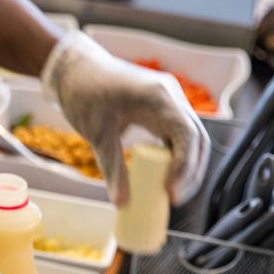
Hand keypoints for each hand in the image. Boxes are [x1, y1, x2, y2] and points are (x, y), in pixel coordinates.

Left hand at [42, 30, 209, 206]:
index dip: (185, 167)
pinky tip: (166, 177)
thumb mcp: (97, 134)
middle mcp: (171, 97)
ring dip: (187, 167)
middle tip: (173, 200)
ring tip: (171, 194)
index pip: (187, 135)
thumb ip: (112, 169)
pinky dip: (177, 157)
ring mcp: (170, 101)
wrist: (75, 69)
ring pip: (192, 138)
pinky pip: (179, 136)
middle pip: (197, 139)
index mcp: (159, 97)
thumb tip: (121, 203)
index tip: (170, 193)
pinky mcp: (163, 109)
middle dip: (191, 173)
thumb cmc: (85, 93)